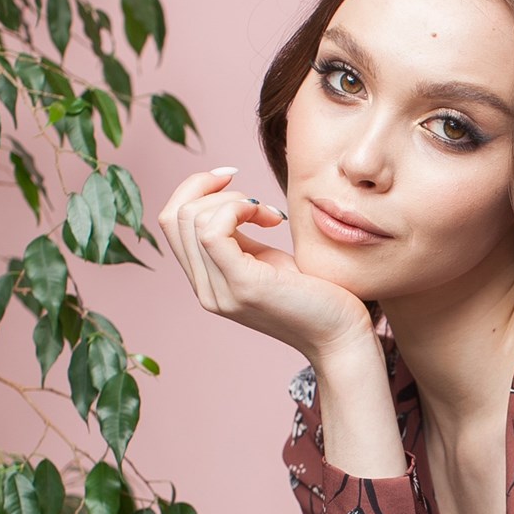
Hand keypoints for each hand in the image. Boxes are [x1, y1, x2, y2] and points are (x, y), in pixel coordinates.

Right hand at [157, 167, 380, 365]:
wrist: (341, 334)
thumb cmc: (314, 295)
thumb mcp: (266, 260)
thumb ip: (239, 240)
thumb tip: (226, 202)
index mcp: (207, 282)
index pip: (172, 222)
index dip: (195, 188)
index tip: (231, 178)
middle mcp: (206, 292)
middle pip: (174, 216)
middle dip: (211, 188)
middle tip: (256, 199)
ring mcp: (220, 292)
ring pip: (191, 219)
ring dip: (232, 200)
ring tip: (268, 214)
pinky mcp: (243, 286)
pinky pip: (213, 230)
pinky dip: (239, 209)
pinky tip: (270, 219)